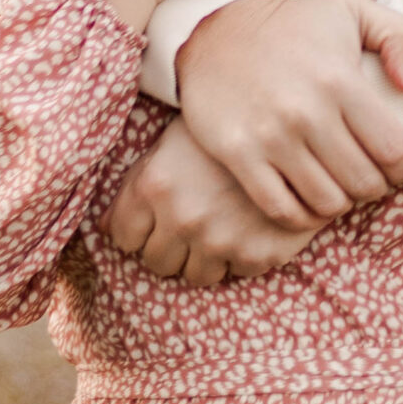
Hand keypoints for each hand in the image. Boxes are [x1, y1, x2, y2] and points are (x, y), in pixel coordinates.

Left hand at [103, 118, 323, 286]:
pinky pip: (235, 274)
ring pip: (194, 276)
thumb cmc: (228, 129)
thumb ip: (140, 183)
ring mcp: (222, 240)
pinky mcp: (258, 255)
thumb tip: (103, 231)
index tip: (152, 223)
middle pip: (157, 263)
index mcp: (155, 185)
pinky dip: (239, 257)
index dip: (136, 230)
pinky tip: (249, 226)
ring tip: (220, 228)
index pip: (123, 238)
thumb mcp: (175, 141)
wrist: (299, 127)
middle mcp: (183, 218)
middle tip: (190, 225)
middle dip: (168, 247)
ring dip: (202, 258)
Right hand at [175, 0, 402, 228]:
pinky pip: (281, 209)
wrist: (214, 29)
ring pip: (326, 202)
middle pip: (363, 182)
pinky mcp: (237, 153)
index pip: (394, 150)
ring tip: (338, 187)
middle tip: (366, 178)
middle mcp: (306, 111)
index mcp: (339, 79)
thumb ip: (400, 36)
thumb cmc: (293, 25)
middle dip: (374, 187)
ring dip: (340, 203)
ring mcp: (269, 136)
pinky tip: (307, 200)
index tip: (395, 164)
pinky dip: (302, 216)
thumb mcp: (352, 9)